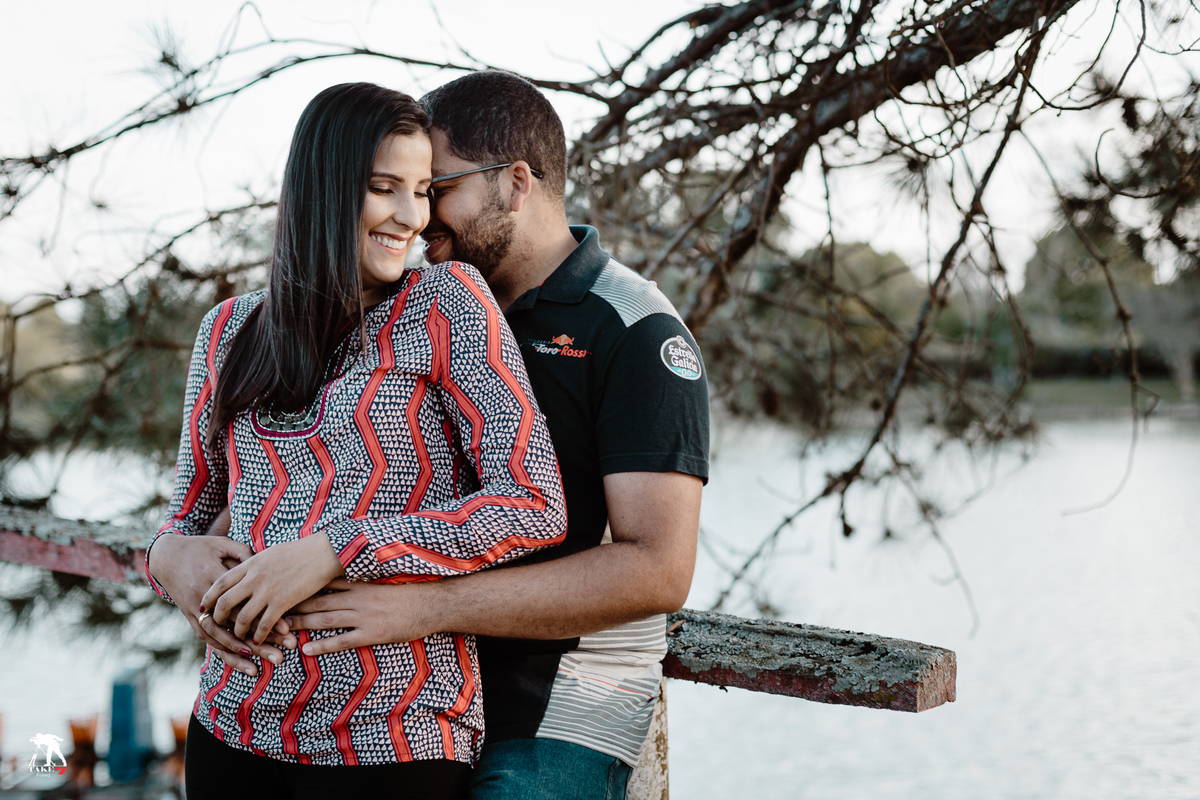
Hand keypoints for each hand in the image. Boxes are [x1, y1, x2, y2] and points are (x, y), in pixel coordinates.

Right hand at [148, 533, 291, 673]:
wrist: (166, 555)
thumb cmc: (201, 547)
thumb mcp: (223, 544)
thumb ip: (245, 553)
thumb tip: (267, 564)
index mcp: (214, 577)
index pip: (243, 602)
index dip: (264, 616)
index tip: (286, 628)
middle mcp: (203, 597)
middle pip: (233, 624)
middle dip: (257, 643)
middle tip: (281, 656)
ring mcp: (194, 609)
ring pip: (217, 637)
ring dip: (238, 654)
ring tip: (259, 668)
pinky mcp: (188, 616)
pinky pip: (205, 637)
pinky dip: (221, 650)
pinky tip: (238, 661)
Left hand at [202, 533, 344, 644]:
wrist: (322, 553)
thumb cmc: (299, 551)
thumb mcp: (269, 553)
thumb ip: (254, 564)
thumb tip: (243, 572)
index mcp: (250, 564)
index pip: (220, 582)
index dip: (210, 596)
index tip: (205, 605)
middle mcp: (254, 578)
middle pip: (226, 602)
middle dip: (218, 617)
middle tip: (217, 624)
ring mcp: (268, 591)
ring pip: (243, 617)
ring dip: (238, 630)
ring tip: (238, 635)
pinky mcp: (282, 603)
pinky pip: (264, 625)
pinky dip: (259, 635)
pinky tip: (258, 639)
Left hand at [286, 579, 432, 655]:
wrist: (432, 603)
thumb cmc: (409, 590)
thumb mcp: (383, 579)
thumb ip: (361, 579)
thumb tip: (340, 576)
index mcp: (359, 583)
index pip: (323, 583)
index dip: (301, 586)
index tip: (280, 588)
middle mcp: (357, 597)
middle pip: (318, 601)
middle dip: (294, 606)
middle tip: (270, 610)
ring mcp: (364, 616)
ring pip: (325, 620)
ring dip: (302, 625)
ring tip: (281, 629)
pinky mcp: (371, 633)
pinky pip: (342, 641)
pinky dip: (322, 645)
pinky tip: (306, 650)